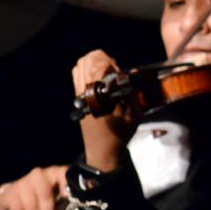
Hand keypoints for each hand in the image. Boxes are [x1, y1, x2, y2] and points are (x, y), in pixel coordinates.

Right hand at [0, 165, 67, 209]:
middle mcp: (39, 175)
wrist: (14, 199)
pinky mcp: (9, 193)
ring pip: (31, 206)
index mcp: (55, 174)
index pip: (63, 174)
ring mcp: (23, 182)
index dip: (65, 185)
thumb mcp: (55, 203)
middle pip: (45, 196)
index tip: (67, 197)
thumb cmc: (41, 201)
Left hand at [72, 50, 134, 171]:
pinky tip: (99, 76)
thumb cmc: (120, 133)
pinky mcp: (78, 97)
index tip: (118, 68)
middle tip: (113, 67)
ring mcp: (79, 94)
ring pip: (79, 67)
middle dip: (101, 59)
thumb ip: (130, 92)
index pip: (97, 68)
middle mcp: (85, 92)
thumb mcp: (132, 114)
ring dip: (93, 63)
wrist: (102, 150)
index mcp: (98, 95)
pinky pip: (77, 75)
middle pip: (86, 62)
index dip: (109, 63)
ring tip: (107, 69)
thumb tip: (128, 74)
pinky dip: (87, 70)